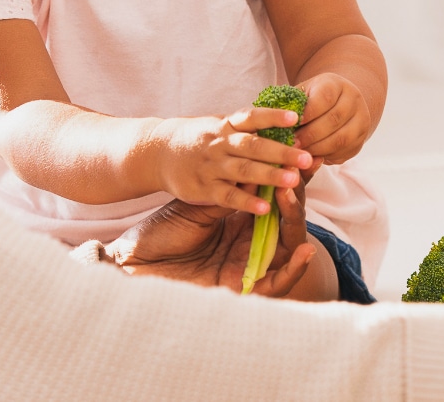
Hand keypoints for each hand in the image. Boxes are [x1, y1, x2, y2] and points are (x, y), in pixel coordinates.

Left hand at [104, 185, 315, 296]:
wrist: (136, 266)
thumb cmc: (162, 235)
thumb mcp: (198, 209)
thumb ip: (227, 195)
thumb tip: (256, 166)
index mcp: (240, 223)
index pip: (273, 200)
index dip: (287, 179)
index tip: (297, 154)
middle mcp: (249, 244)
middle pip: (286, 220)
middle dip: (296, 194)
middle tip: (301, 167)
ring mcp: (249, 267)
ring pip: (289, 247)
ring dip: (296, 221)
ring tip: (295, 196)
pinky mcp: (244, 290)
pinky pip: (278, 283)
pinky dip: (294, 269)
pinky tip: (306, 251)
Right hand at [153, 107, 311, 214]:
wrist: (158, 152)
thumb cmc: (200, 138)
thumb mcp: (220, 126)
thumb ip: (249, 129)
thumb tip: (289, 127)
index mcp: (226, 125)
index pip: (252, 117)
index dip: (273, 116)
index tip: (296, 118)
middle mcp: (219, 143)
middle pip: (253, 146)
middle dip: (281, 152)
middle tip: (307, 157)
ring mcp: (210, 166)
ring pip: (243, 170)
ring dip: (269, 175)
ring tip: (293, 181)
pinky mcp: (203, 188)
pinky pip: (227, 195)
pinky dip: (246, 201)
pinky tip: (265, 208)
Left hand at [294, 73, 372, 163]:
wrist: (339, 103)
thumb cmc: (313, 99)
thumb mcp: (303, 93)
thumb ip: (292, 104)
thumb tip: (274, 119)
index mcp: (336, 84)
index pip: (325, 98)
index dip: (308, 113)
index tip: (291, 124)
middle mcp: (354, 100)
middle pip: (333, 120)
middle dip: (310, 135)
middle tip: (292, 144)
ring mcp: (361, 121)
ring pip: (340, 139)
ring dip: (317, 149)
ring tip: (300, 153)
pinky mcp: (361, 140)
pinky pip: (343, 152)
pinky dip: (326, 157)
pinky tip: (311, 157)